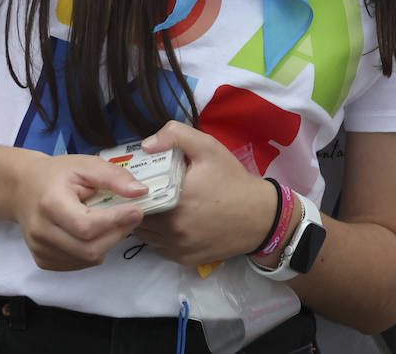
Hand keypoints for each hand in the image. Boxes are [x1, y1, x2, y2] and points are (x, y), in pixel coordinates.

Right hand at [11, 151, 146, 270]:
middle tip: (132, 217)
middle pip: (89, 248)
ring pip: (87, 259)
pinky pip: (78, 264)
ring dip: (109, 243)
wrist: (24, 188)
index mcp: (50, 204)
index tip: (137, 210)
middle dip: (118, 234)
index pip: (86, 226)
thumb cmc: (58, 174)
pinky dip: (95, 251)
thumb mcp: (86, 164)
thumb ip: (114, 176)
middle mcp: (41, 232)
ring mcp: (40, 250)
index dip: (116, 221)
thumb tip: (140, 191)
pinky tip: (97, 233)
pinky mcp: (43, 260)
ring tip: (114, 222)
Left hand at [132, 121, 276, 266]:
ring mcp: (176, 247)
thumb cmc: (232, 180)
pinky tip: (175, 223)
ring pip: (146, 235)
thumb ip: (177, 136)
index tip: (145, 180)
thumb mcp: (209, 148)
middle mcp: (171, 228)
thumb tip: (146, 145)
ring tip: (162, 207)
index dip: (136, 188)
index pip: (136, 196)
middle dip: (143, 204)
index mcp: (173, 200)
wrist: (259, 215)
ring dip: (149, 221)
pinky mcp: (182, 259)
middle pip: (139, 216)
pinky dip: (161, 236)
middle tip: (154, 192)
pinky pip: (159, 247)